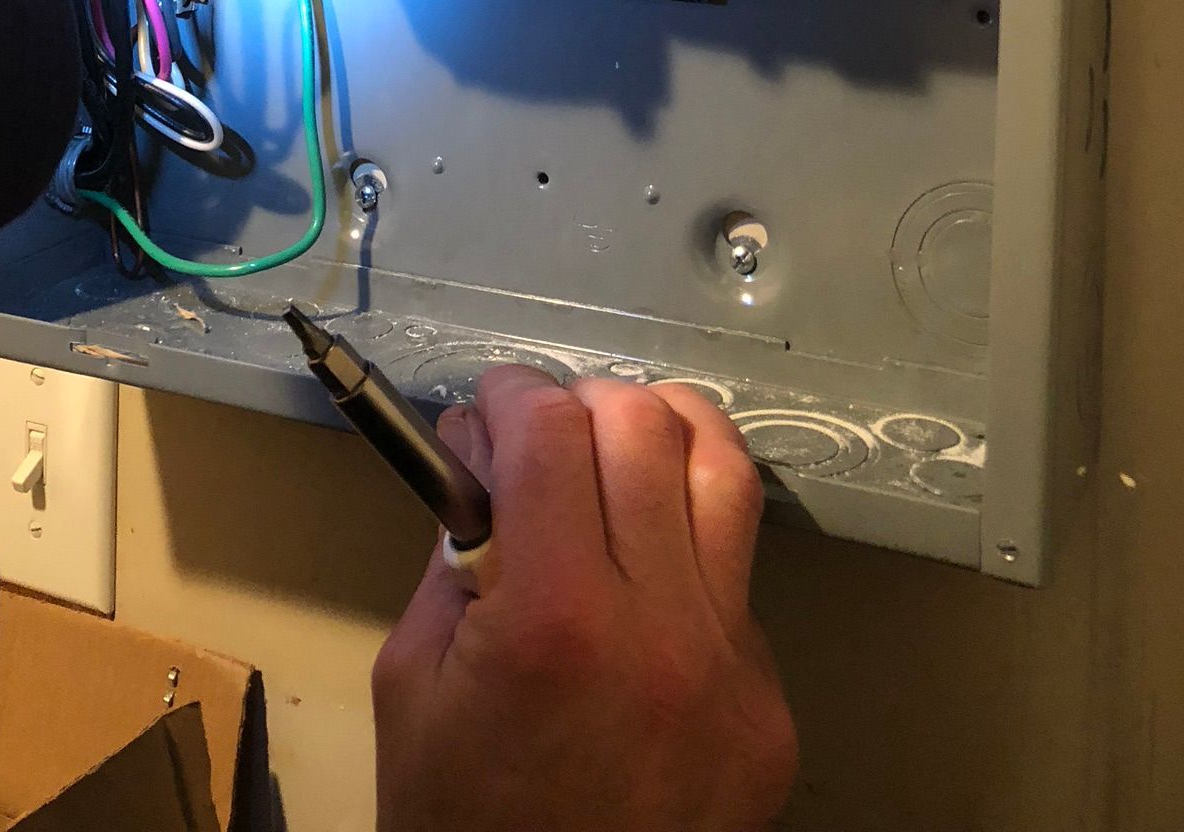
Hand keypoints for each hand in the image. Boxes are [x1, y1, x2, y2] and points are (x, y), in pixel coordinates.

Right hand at [373, 365, 796, 831]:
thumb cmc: (459, 827)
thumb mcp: (412, 687)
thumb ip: (453, 559)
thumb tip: (483, 463)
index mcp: (553, 622)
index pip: (550, 431)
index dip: (509, 395)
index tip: (487, 406)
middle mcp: (659, 627)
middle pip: (642, 427)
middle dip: (578, 403)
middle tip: (538, 432)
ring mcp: (732, 665)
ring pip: (725, 471)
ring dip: (661, 431)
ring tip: (616, 441)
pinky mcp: (771, 705)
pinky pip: (737, 573)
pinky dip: (689, 536)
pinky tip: (645, 564)